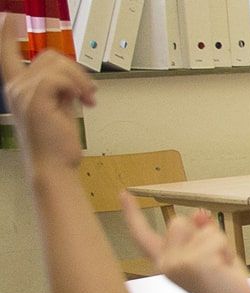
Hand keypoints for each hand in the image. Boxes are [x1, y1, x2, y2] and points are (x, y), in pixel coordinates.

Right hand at [2, 16, 99, 171]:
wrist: (53, 167)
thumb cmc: (56, 143)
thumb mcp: (56, 108)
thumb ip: (57, 88)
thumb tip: (71, 76)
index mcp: (18, 88)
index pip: (7, 53)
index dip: (8, 34)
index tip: (10, 15)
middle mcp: (15, 87)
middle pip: (49, 55)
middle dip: (75, 70)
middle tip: (88, 93)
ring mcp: (23, 92)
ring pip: (58, 64)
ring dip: (80, 79)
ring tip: (87, 99)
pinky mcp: (36, 99)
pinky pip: (61, 77)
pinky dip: (78, 87)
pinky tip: (84, 103)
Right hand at [121, 198, 249, 292]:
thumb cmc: (226, 288)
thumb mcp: (212, 255)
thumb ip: (203, 234)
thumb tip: (199, 214)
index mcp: (165, 262)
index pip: (143, 235)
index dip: (132, 214)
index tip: (124, 194)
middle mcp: (165, 263)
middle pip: (179, 221)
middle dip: (201, 233)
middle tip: (214, 262)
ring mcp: (177, 263)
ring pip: (199, 228)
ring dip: (217, 242)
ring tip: (220, 266)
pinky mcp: (193, 262)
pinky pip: (215, 238)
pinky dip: (225, 250)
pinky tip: (224, 270)